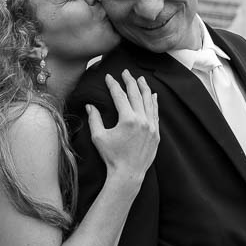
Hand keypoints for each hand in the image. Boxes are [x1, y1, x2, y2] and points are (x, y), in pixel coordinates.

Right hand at [86, 70, 159, 193]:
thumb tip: (90, 105)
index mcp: (127, 119)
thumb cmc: (112, 156)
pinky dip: (154, 103)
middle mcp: (142, 120)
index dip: (113, 85)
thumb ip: (94, 119)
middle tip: (125, 72)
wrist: (129, 173)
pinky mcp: (156, 133)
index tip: (109, 77)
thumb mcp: (99, 137)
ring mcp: (151, 126)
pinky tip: (152, 95)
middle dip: (130, 81)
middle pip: (136, 94)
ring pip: (148, 101)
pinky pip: (156, 113)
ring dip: (144, 88)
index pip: (120, 96)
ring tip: (140, 78)